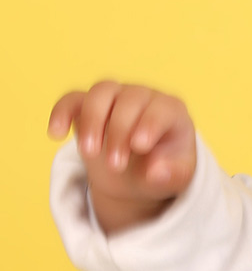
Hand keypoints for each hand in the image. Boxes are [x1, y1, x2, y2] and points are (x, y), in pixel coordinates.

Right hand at [48, 81, 196, 233]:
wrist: (142, 172)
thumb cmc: (165, 169)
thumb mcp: (177, 178)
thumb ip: (173, 175)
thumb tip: (155, 171)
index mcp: (171, 111)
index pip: (161, 109)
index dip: (149, 124)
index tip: (139, 146)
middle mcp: (143, 97)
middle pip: (129, 100)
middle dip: (119, 132)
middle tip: (116, 166)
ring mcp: (116, 97)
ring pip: (101, 92)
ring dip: (92, 121)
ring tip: (89, 154)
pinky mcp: (89, 105)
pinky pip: (73, 99)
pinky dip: (62, 112)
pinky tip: (56, 133)